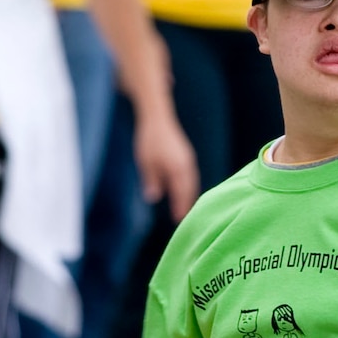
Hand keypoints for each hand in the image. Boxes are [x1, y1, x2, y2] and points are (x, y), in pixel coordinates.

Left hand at [135, 104, 198, 218]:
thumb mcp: (146, 162)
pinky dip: (188, 186)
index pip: (181, 192)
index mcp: (177, 167)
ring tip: (184, 208)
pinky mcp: (186, 156)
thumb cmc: (149, 139)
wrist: (157, 117)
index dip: (179, 206)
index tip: (177, 219)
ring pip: (192, 183)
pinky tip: (183, 191)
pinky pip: (190, 176)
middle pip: (190, 189)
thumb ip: (151, 180)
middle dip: (186, 203)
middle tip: (182, 218)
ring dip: (188, 195)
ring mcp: (188, 160)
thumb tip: (153, 198)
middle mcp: (186, 165)